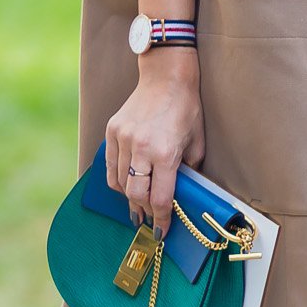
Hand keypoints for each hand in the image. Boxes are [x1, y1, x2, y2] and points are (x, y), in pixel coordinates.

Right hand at [106, 56, 204, 236]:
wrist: (166, 76)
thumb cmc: (186, 108)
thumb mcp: (196, 142)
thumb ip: (188, 170)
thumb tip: (182, 194)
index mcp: (165, 152)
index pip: (160, 198)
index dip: (162, 219)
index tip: (162, 230)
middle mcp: (140, 147)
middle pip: (136, 195)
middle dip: (143, 211)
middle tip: (148, 221)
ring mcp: (123, 138)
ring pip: (119, 183)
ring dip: (129, 197)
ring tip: (137, 206)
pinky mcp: (112, 131)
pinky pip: (110, 165)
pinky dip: (117, 179)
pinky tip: (126, 185)